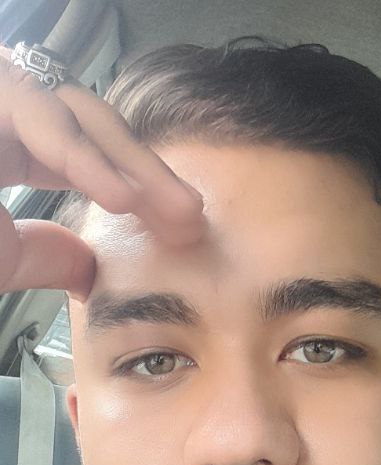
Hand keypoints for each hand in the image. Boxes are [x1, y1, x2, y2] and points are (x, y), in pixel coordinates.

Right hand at [0, 44, 203, 301]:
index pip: (87, 156)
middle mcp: (2, 114)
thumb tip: (86, 269)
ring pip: (74, 112)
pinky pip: (34, 111)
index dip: (136, 187)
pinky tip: (118, 195)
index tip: (178, 228)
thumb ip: (37, 256)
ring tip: (169, 212)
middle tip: (193, 219)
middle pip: (93, 128)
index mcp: (6, 146)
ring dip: (127, 162)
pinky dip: (79, 155)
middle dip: (148, 172)